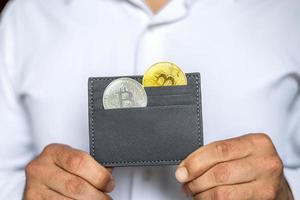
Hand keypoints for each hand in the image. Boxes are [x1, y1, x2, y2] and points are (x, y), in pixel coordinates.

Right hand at [24, 144, 113, 199]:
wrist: (40, 177)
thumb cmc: (62, 168)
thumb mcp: (72, 159)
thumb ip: (90, 166)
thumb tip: (109, 178)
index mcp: (53, 152)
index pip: (79, 162)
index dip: (99, 175)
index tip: (109, 183)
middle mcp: (40, 169)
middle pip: (75, 185)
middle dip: (96, 194)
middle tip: (106, 197)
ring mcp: (33, 188)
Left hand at [175, 133, 293, 199]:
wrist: (276, 185)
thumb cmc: (253, 165)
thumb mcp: (240, 152)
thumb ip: (216, 155)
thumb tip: (186, 168)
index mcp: (257, 143)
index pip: (218, 150)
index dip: (195, 162)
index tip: (182, 171)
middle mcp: (265, 162)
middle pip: (219, 173)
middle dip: (196, 181)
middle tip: (186, 184)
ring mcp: (266, 184)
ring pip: (222, 193)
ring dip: (202, 195)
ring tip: (195, 192)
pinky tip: (207, 198)